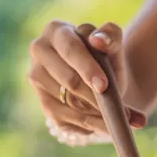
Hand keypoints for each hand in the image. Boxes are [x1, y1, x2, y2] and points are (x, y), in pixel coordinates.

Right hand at [27, 21, 146, 145]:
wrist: (102, 81)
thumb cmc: (105, 58)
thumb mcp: (114, 44)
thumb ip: (111, 36)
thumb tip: (98, 41)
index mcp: (57, 31)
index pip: (71, 50)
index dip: (87, 68)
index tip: (103, 86)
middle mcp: (40, 52)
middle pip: (68, 80)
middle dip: (94, 97)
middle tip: (118, 111)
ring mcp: (38, 79)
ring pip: (69, 104)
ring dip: (95, 114)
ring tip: (114, 117)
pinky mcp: (45, 104)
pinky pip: (68, 121)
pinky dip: (90, 125)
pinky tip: (104, 125)